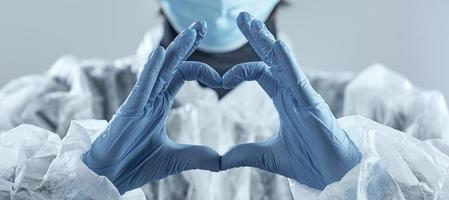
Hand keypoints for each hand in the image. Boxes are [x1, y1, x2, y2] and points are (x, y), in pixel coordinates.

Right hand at [82, 21, 221, 193]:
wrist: (110, 178)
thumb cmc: (136, 164)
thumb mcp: (176, 158)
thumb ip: (199, 156)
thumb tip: (224, 161)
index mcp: (161, 103)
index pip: (183, 74)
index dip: (203, 71)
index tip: (223, 79)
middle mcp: (151, 97)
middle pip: (172, 63)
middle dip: (187, 44)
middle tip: (203, 26)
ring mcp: (140, 101)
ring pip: (159, 69)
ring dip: (175, 50)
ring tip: (192, 33)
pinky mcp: (129, 110)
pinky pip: (141, 86)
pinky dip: (151, 69)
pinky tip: (160, 53)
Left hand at [220, 12, 361, 189]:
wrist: (332, 175)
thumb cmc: (308, 161)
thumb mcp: (267, 156)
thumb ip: (244, 153)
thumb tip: (220, 160)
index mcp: (283, 99)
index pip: (260, 73)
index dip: (239, 70)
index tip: (220, 80)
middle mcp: (292, 92)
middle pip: (271, 59)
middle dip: (256, 37)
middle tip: (241, 17)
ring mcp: (302, 96)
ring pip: (282, 62)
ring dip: (266, 42)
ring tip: (251, 23)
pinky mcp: (312, 104)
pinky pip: (298, 79)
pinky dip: (288, 62)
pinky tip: (278, 47)